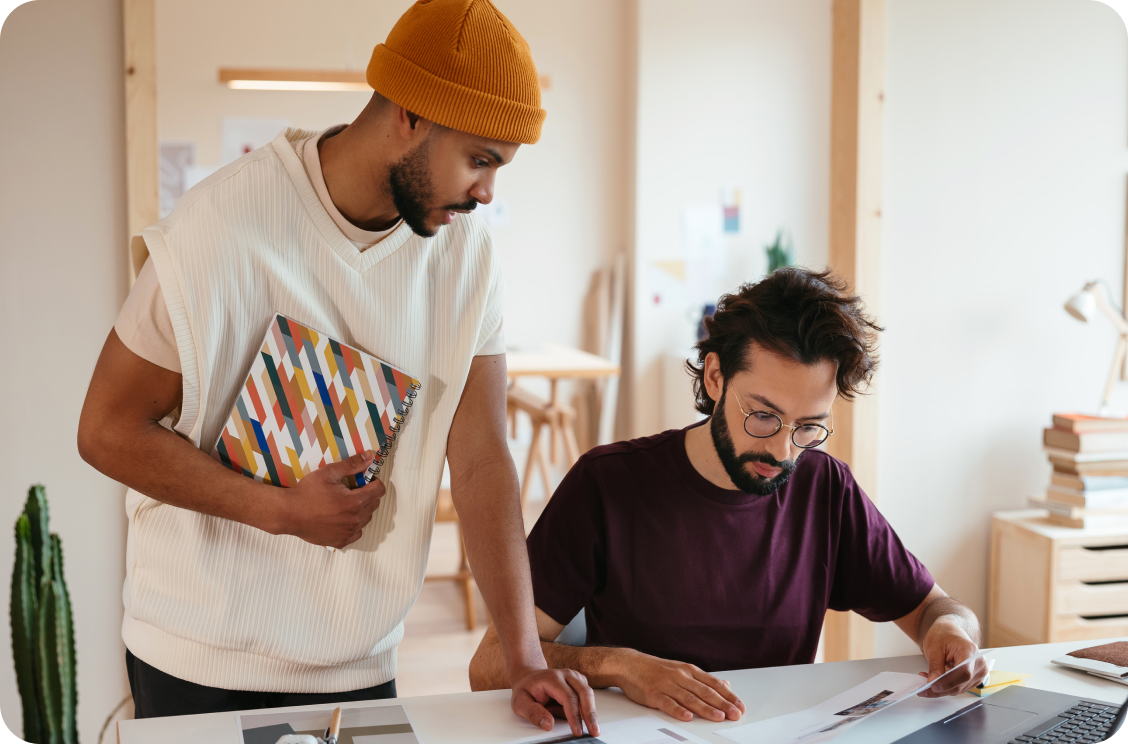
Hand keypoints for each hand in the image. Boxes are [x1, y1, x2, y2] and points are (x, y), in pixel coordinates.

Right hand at [274, 451, 385, 548]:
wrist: (289, 513)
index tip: (365, 480)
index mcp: (355, 502)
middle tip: (351, 490)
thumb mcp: (329, 473)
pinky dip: (353, 525)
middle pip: (374, 504)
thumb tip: (370, 456)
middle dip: (367, 494)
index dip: (374, 482)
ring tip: (344, 503)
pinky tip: (341, 518)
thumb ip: (352, 464)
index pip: (380, 490)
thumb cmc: (307, 492)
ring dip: (361, 510)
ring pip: (366, 519)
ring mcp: (348, 532)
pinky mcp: (341, 541)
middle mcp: (355, 519)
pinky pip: (357, 533)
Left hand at [509, 666, 599, 736]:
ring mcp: (574, 677)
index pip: (568, 697)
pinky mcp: (579, 682)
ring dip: (587, 711)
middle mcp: (566, 674)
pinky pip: (586, 696)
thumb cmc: (526, 690)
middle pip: (585, 693)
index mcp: (552, 678)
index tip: (577, 731)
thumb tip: (548, 724)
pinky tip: (573, 713)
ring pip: (588, 694)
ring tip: (580, 725)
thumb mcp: (520, 703)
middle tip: (594, 731)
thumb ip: (533, 713)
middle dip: (590, 714)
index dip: (574, 715)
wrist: (528, 677)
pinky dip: (584, 707)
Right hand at [612, 649, 744, 722]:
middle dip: (722, 704)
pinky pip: (668, 703)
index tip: (740, 706)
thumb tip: (725, 683)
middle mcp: (680, 677)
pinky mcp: (654, 694)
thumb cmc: (656, 669)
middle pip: (705, 692)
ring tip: (718, 717)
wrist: (630, 664)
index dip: (729, 696)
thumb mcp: (682, 670)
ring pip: (690, 698)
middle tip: (734, 714)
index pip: (714, 684)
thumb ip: (703, 679)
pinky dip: (678, 710)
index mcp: (689, 671)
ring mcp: (667, 685)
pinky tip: (687, 717)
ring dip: (705, 709)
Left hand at [917, 618, 986, 697]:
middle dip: (941, 689)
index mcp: (970, 650)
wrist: (949, 631)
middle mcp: (979, 663)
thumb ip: (935, 665)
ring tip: (926, 680)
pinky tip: (935, 681)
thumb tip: (932, 682)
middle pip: (961, 684)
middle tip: (922, 689)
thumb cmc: (943, 635)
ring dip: (942, 689)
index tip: (933, 686)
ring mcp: (979, 672)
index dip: (948, 682)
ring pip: (959, 689)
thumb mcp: (934, 647)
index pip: (963, 672)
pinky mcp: (974, 678)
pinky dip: (946, 687)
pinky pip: (959, 687)